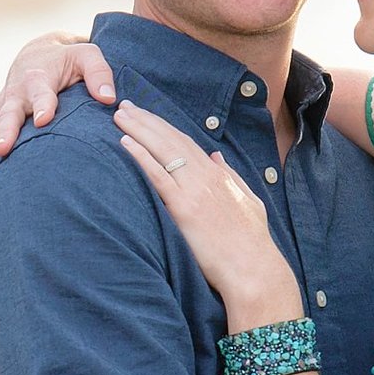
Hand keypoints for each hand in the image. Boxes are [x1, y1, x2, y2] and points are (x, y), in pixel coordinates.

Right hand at [0, 32, 115, 193]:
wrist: (36, 55)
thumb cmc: (67, 60)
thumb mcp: (87, 55)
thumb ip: (99, 73)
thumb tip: (108, 99)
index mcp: (38, 77)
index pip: (41, 91)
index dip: (43, 104)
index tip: (44, 120)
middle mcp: (15, 94)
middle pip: (8, 113)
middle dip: (5, 132)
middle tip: (2, 150)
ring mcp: (1, 110)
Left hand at [112, 101, 302, 326]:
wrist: (254, 268)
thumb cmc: (252, 244)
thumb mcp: (248, 202)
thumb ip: (231, 178)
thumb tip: (217, 158)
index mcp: (219, 175)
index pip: (186, 142)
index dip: (163, 126)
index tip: (146, 115)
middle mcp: (206, 176)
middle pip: (170, 139)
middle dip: (146, 120)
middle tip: (124, 106)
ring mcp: (194, 191)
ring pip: (162, 150)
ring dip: (138, 130)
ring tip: (119, 115)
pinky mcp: (184, 209)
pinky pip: (157, 176)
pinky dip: (140, 156)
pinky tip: (124, 143)